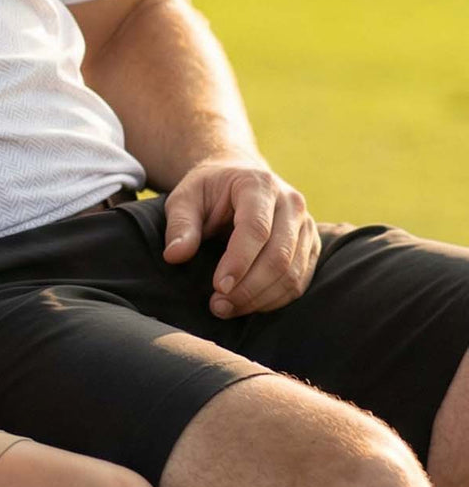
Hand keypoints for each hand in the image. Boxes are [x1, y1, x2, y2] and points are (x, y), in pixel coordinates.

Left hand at [163, 159, 320, 316]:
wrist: (237, 179)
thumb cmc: (209, 191)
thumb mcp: (185, 198)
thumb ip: (180, 224)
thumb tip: (174, 255)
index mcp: (259, 185)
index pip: (256, 228)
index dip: (239, 261)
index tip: (219, 287)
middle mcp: (290, 203)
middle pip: (279, 255)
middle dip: (248, 288)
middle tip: (217, 305)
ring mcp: (305, 225)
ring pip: (292, 273)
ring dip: (260, 299)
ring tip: (226, 308)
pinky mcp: (311, 246)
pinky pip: (299, 282)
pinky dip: (274, 300)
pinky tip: (247, 305)